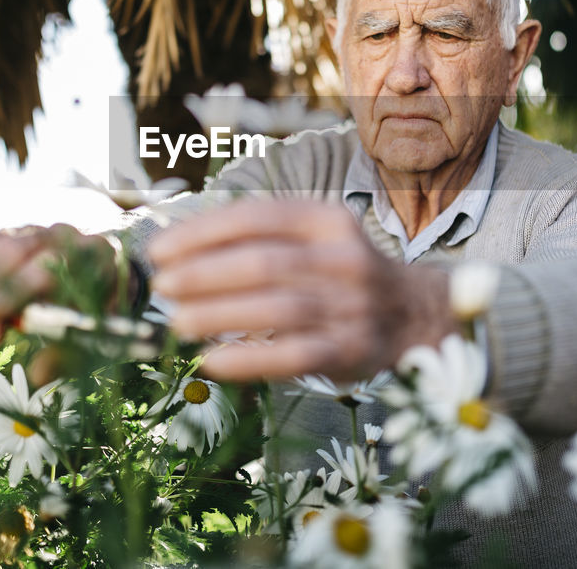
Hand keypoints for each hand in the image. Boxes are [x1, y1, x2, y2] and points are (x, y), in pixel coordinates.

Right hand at [0, 223, 97, 349]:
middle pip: (8, 252)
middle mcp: (61, 235)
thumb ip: (69, 356)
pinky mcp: (6, 235)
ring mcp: (31, 231)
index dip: (9, 297)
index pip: (46, 265)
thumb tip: (39, 373)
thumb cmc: (97, 316)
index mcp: (94, 256)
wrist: (101, 282)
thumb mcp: (94, 340)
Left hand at [147, 199, 458, 380]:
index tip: (159, 250)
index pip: (257, 217)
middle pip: (262, 262)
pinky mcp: (353, 350)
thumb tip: (179, 252)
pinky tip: (211, 360)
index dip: (201, 232)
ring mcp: (351, 306)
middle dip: (202, 274)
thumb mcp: (315, 237)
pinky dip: (248, 359)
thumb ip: (261, 238)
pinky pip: (293, 356)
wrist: (416, 313)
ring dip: (217, 315)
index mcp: (327, 220)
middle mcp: (343, 258)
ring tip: (175, 322)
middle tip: (161, 286)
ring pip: (275, 308)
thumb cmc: (343, 273)